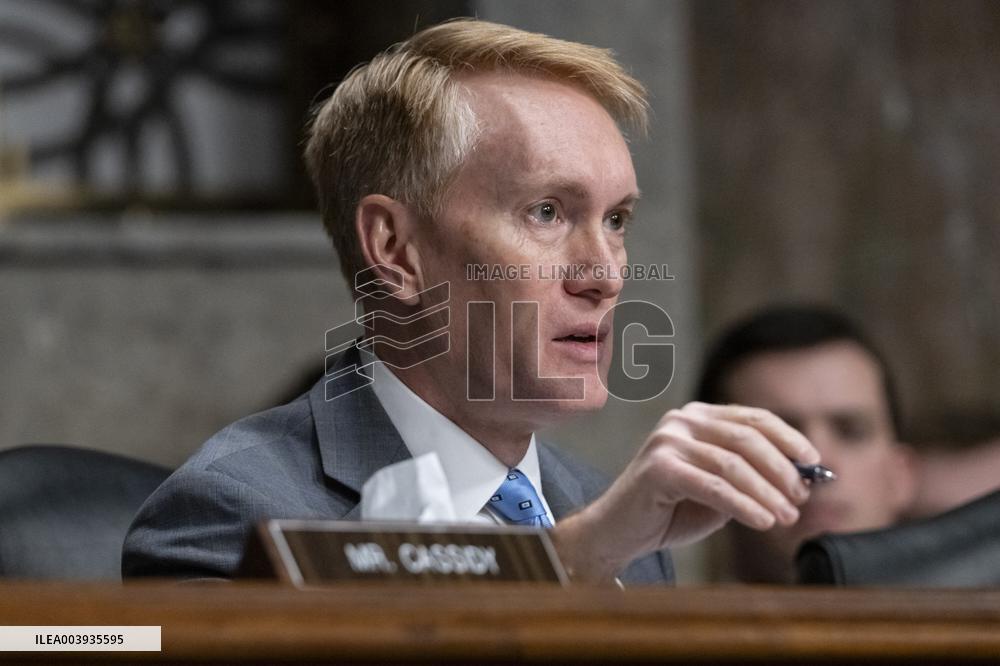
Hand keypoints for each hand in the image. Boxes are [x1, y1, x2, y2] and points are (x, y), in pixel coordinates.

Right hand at [551, 402, 820, 581]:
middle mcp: (681, 421)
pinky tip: (763, 521)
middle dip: (782, 470)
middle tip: (800, 499)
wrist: (618, 532)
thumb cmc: (670, 511)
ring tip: (787, 517)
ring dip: (767, 493)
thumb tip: (801, 481)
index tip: (814, 462)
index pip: (753, 418)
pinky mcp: (658, 468)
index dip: (788, 438)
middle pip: (747, 438)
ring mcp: (667, 441)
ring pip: (734, 464)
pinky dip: (744, 505)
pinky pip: (714, 486)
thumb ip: (750, 478)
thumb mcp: (718, 489)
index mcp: (697, 417)